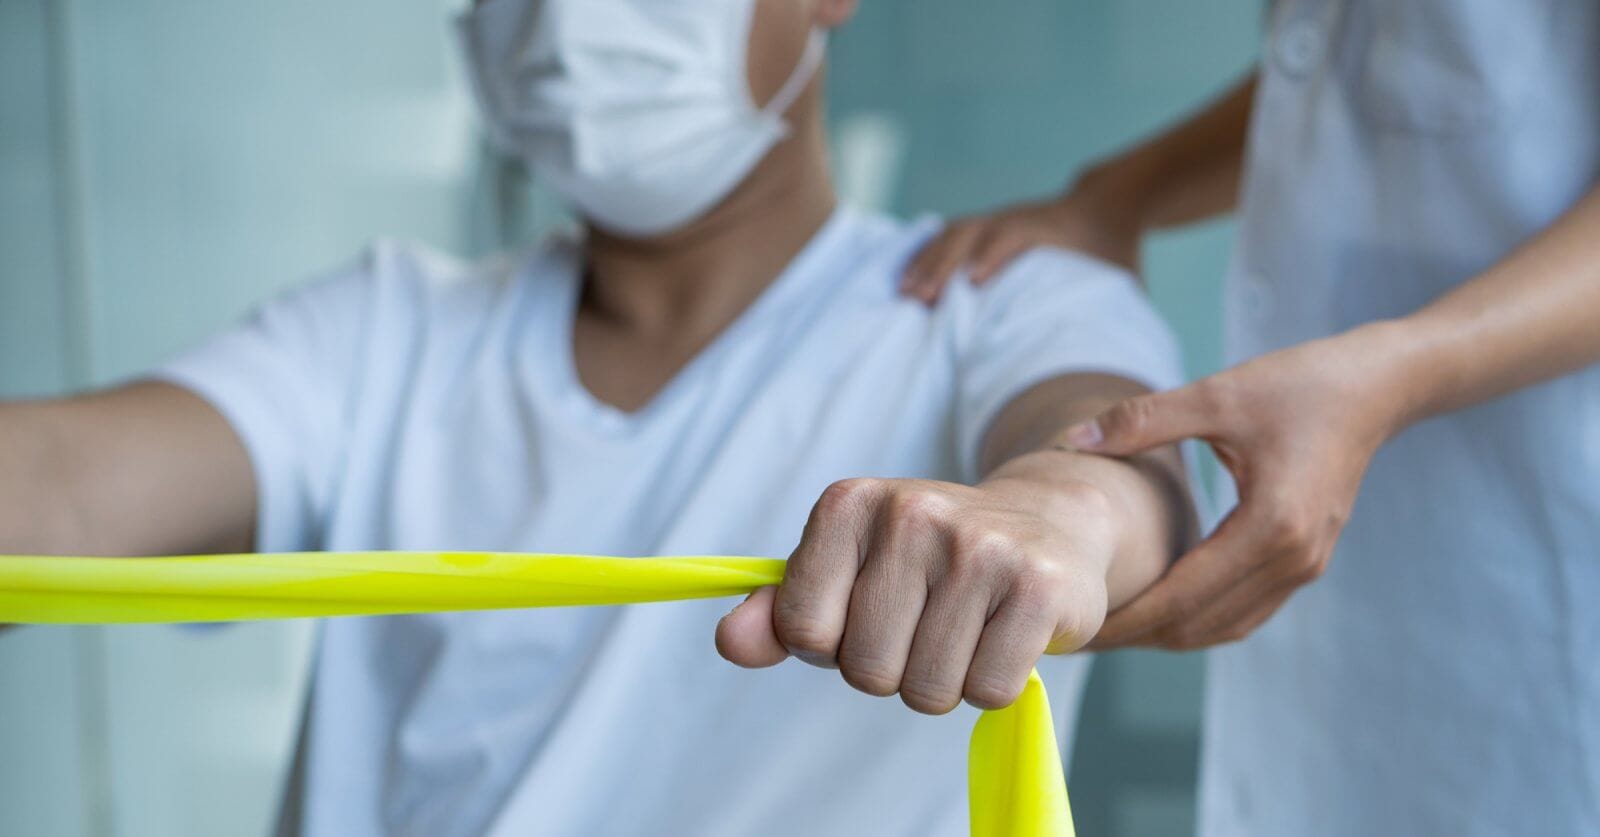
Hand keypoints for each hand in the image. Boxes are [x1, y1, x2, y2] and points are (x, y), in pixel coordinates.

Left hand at [716, 475, 1116, 713]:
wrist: (1048, 524)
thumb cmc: (927, 561)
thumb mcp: (846, 569)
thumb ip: (781, 611)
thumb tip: (730, 642)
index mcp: (849, 503)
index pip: (802, 630)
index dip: (831, 645)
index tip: (864, 613)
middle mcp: (912, 512)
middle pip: (867, 670)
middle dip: (892, 669)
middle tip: (925, 624)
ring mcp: (980, 547)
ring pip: (928, 690)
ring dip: (943, 681)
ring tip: (964, 629)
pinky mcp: (1038, 585)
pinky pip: (989, 691)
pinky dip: (993, 684)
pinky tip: (1002, 634)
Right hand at [900, 173, 1142, 303]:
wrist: (1109, 205)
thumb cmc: (1115, 251)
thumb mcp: (1123, 277)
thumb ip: (1112, 307)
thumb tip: (1109, 355)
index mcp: (1051, 228)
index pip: (1016, 234)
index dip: (994, 254)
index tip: (973, 281)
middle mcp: (1017, 218)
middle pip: (973, 233)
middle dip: (945, 263)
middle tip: (921, 297)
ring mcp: (998, 219)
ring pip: (955, 234)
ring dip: (928, 262)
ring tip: (904, 293)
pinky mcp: (986, 226)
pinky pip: (948, 237)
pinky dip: (926, 255)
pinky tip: (906, 278)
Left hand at [1068, 323, 1416, 649]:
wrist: (1374, 388)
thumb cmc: (1298, 385)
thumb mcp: (1217, 394)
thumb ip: (1143, 420)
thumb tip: (1070, 439)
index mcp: (1271, 527)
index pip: (1182, 598)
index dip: (1125, 620)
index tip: (1077, 630)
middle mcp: (1293, 560)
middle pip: (1199, 626)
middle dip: (1136, 636)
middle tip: (1078, 635)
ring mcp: (1304, 567)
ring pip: (1223, 627)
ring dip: (1165, 635)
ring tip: (1109, 628)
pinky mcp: (1305, 562)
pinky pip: (1244, 611)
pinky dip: (1197, 620)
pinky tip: (1157, 608)